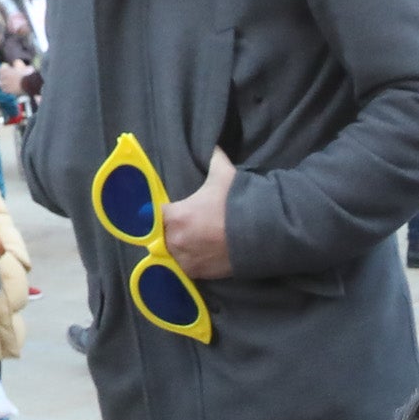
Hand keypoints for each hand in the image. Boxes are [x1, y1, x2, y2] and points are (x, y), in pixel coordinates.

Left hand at [159, 148, 238, 279]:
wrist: (262, 233)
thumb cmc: (238, 202)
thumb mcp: (224, 173)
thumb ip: (213, 158)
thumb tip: (213, 146)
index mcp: (176, 216)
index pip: (156, 214)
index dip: (165, 211)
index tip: (172, 210)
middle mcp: (176, 240)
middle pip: (163, 235)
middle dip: (172, 230)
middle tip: (186, 224)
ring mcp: (186, 259)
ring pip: (173, 252)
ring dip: (180, 246)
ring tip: (194, 240)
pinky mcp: (198, 273)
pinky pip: (186, 267)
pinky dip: (191, 260)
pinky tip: (201, 253)